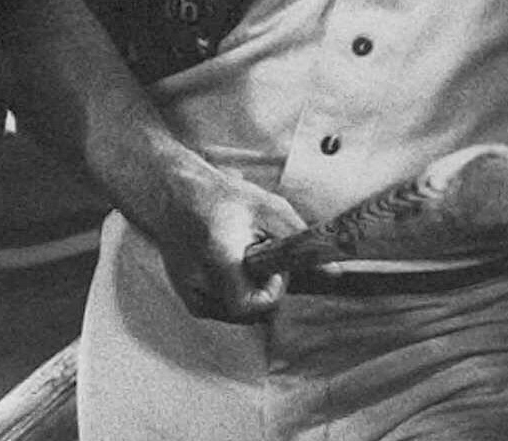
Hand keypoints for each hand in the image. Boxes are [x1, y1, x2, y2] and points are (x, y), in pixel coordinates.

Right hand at [152, 167, 305, 323]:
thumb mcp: (268, 210)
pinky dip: (231, 294)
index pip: (255, 306)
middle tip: (254, 258)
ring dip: (247, 291)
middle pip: (250, 312)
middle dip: (261, 289)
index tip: (268, 264)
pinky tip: (225, 268)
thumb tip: (334, 272)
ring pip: (237, 314)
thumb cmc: (223, 198)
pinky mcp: (186, 296)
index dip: (272, 289)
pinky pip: (222, 310)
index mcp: (219, 258)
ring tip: (236, 258)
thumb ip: (301, 243)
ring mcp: (188, 291)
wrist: (173, 193)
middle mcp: (198, 280)